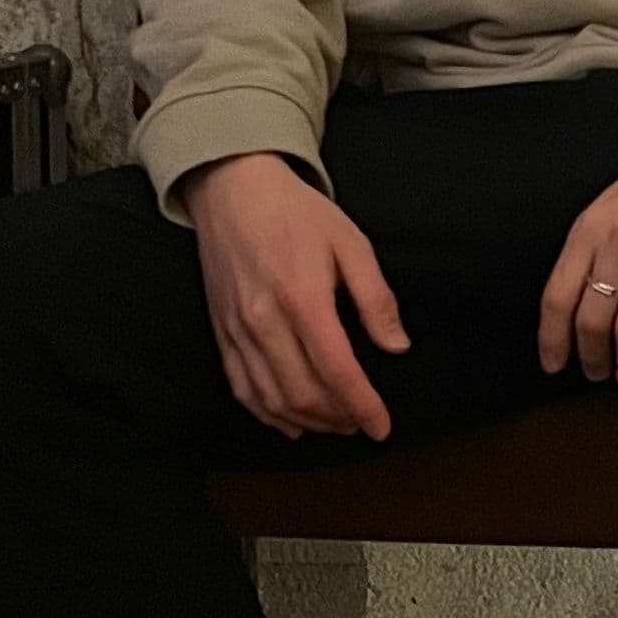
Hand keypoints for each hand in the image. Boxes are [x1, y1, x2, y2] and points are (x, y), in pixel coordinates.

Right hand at [182, 151, 407, 440]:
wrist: (234, 190)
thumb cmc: (296, 214)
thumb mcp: (352, 244)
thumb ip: (376, 299)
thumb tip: (397, 346)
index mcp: (302, 297)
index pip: (336, 369)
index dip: (362, 405)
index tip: (381, 427)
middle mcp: (264, 320)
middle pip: (302, 392)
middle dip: (337, 418)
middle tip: (361, 422)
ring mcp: (237, 329)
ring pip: (270, 398)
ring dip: (307, 421)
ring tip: (335, 424)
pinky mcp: (221, 332)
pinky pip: (241, 387)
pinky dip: (267, 413)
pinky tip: (291, 422)